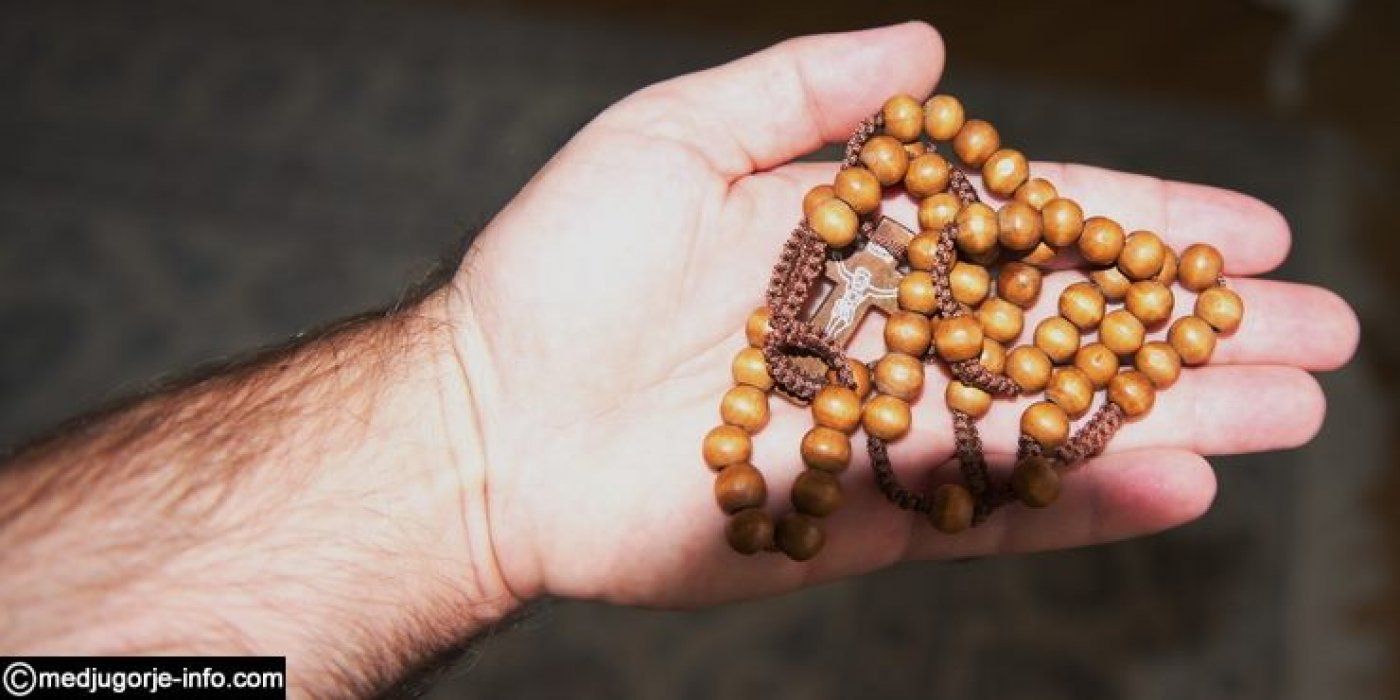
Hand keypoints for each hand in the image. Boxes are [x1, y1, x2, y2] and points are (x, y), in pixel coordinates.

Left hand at [446, 22, 1357, 609]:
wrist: (487, 413)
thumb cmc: (561, 267)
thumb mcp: (676, 132)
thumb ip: (804, 90)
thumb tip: (931, 44)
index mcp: (864, 241)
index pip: (1030, 226)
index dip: (1139, 222)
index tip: (1246, 228)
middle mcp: (891, 334)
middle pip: (1067, 331)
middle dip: (1194, 331)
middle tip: (1321, 335)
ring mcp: (881, 431)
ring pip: (1051, 424)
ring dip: (1174, 419)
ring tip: (1289, 410)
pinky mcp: (854, 517)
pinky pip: (985, 514)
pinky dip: (1078, 506)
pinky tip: (1175, 487)